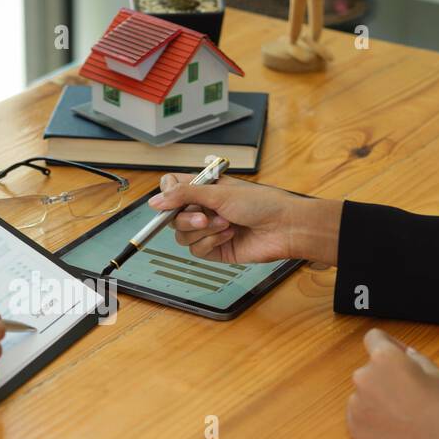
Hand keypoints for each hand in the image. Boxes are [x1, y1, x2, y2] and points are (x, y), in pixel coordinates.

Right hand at [149, 173, 342, 264]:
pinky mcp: (215, 249)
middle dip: (187, 219)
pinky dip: (211, 242)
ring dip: (203, 231)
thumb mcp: (218, 193)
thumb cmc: (261, 203)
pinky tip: (229, 235)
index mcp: (204, 188)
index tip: (171, 200)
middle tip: (204, 218)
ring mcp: (209, 230)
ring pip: (182, 236)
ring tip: (225, 224)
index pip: (171, 189)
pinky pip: (197, 250)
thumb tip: (155, 201)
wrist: (284, 227)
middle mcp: (204, 208)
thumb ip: (184, 195)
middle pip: (173, 217)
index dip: (167, 195)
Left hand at [346, 329, 438, 438]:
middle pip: (370, 370)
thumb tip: (405, 355)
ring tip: (403, 415)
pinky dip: (373, 419)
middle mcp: (363, 377)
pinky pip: (360, 416)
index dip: (388, 344)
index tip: (396, 354)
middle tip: (407, 393)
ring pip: (365, 394)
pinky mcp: (354, 427)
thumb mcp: (437, 373)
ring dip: (378, 399)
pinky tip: (394, 428)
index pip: (373, 338)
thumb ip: (414, 358)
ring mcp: (356, 404)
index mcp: (384, 358)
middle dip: (385, 376)